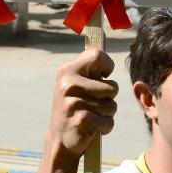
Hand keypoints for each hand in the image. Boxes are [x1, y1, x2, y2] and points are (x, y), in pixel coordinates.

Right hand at [46, 48, 117, 164]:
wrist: (59, 140)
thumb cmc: (75, 107)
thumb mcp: (77, 83)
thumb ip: (91, 64)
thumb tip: (104, 32)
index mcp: (67, 70)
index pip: (98, 56)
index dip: (107, 66)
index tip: (103, 76)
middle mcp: (68, 83)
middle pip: (112, 86)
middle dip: (109, 99)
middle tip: (93, 104)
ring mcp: (73, 102)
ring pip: (112, 106)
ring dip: (107, 114)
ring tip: (91, 116)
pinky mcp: (80, 120)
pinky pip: (108, 121)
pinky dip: (105, 128)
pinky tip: (91, 129)